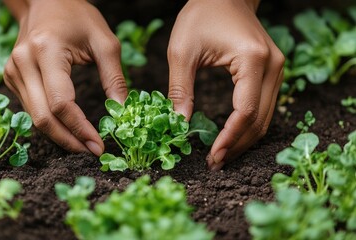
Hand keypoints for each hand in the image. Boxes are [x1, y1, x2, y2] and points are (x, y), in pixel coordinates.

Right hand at [3, 0, 126, 155]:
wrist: (46, 2)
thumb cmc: (78, 17)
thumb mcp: (105, 42)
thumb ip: (114, 78)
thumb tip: (122, 112)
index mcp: (46, 51)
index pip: (61, 103)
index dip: (80, 129)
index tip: (99, 145)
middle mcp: (22, 63)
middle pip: (42, 117)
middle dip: (68, 140)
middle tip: (91, 152)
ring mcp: (12, 71)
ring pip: (34, 117)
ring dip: (60, 136)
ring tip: (84, 144)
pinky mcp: (11, 77)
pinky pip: (31, 109)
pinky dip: (50, 123)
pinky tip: (69, 129)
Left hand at [167, 0, 283, 169]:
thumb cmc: (202, 14)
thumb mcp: (182, 50)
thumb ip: (180, 89)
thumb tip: (178, 124)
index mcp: (252, 60)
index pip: (245, 111)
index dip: (229, 138)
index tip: (213, 157)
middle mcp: (273, 66)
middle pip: (260, 120)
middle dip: (237, 146)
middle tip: (215, 164)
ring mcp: (277, 69)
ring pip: (266, 117)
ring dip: (244, 140)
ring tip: (222, 156)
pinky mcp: (272, 72)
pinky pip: (264, 107)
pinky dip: (248, 126)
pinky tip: (231, 137)